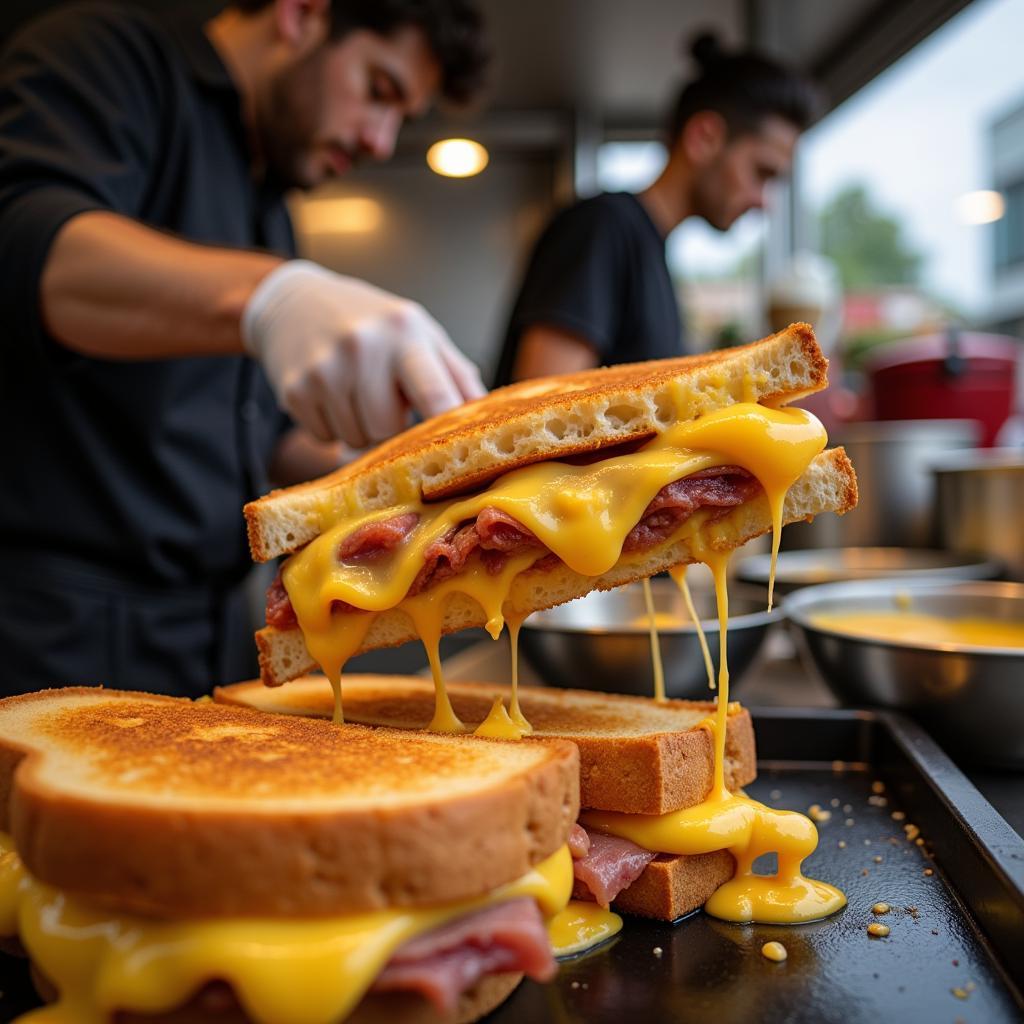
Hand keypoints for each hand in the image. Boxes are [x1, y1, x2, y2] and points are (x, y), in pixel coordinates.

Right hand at [241, 260, 485, 445]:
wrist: (297, 302)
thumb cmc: (372, 323)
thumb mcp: (420, 333)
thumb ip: (457, 375)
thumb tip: (490, 419)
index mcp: (405, 331)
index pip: (435, 394)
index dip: (445, 430)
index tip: (454, 452)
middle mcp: (363, 346)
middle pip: (389, 429)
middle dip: (390, 424)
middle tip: (384, 398)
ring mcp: (325, 369)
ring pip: (357, 439)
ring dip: (361, 427)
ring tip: (356, 392)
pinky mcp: (294, 390)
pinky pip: (326, 438)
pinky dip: (331, 426)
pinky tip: (330, 395)